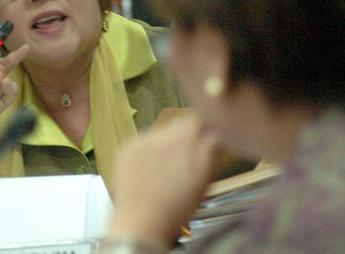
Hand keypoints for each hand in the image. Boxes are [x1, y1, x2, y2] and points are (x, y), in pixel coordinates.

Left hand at [108, 114, 220, 247]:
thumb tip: (215, 136)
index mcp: (196, 145)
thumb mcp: (204, 180)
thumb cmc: (178, 207)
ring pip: (164, 130)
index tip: (205, 137)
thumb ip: (210, 152)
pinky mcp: (130, 143)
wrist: (141, 222)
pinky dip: (148, 148)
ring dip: (167, 141)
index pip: (205, 121)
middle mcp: (173, 136)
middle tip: (183, 153)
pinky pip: (144, 138)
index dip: (206, 128)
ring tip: (163, 164)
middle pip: (184, 123)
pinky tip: (147, 167)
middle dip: (187, 134)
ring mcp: (148, 138)